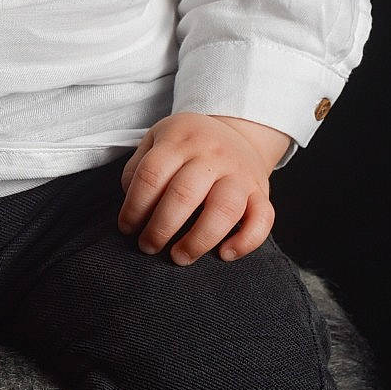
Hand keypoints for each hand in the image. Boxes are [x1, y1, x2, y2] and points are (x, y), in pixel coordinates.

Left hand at [116, 113, 288, 263]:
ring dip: (198, 240)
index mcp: (181, 139)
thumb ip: (138, 168)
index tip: (127, 228)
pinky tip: (224, 255)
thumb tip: (133, 207)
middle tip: (148, 246)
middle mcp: (213, 154)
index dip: (134, 206)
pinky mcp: (261, 192)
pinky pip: (263, 219)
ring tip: (178, 257)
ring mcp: (240, 173)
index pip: (151, 174)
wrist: (237, 132)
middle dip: (160, 228)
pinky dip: (246, 241)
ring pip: (224, 209)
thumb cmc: (188, 145)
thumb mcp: (157, 139)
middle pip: (184, 194)